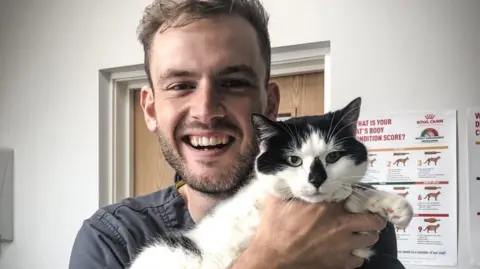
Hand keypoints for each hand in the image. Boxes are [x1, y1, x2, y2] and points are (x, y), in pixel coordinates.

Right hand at [250, 195, 386, 268]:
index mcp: (328, 205)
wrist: (274, 256)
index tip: (351, 197)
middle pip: (373, 220)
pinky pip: (359, 259)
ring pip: (371, 239)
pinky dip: (356, 254)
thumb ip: (290, 187)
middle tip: (369, 217)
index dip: (354, 196)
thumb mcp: (278, 199)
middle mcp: (341, 224)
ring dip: (367, 235)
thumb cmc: (274, 227)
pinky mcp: (340, 262)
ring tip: (360, 234)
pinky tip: (348, 251)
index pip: (354, 195)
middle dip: (374, 218)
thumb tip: (290, 175)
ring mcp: (343, 245)